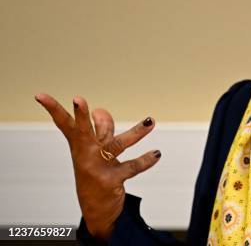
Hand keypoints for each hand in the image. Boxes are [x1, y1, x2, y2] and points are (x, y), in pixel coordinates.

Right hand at [35, 93, 160, 239]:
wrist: (96, 209)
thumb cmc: (95, 172)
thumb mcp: (96, 150)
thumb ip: (101, 129)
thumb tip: (100, 110)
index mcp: (80, 144)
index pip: (65, 124)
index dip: (52, 109)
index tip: (39, 95)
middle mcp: (86, 154)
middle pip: (83, 132)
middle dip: (81, 116)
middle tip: (78, 99)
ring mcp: (97, 168)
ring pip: (117, 145)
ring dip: (135, 133)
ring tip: (150, 121)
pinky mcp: (111, 180)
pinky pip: (132, 167)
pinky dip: (146, 160)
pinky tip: (156, 154)